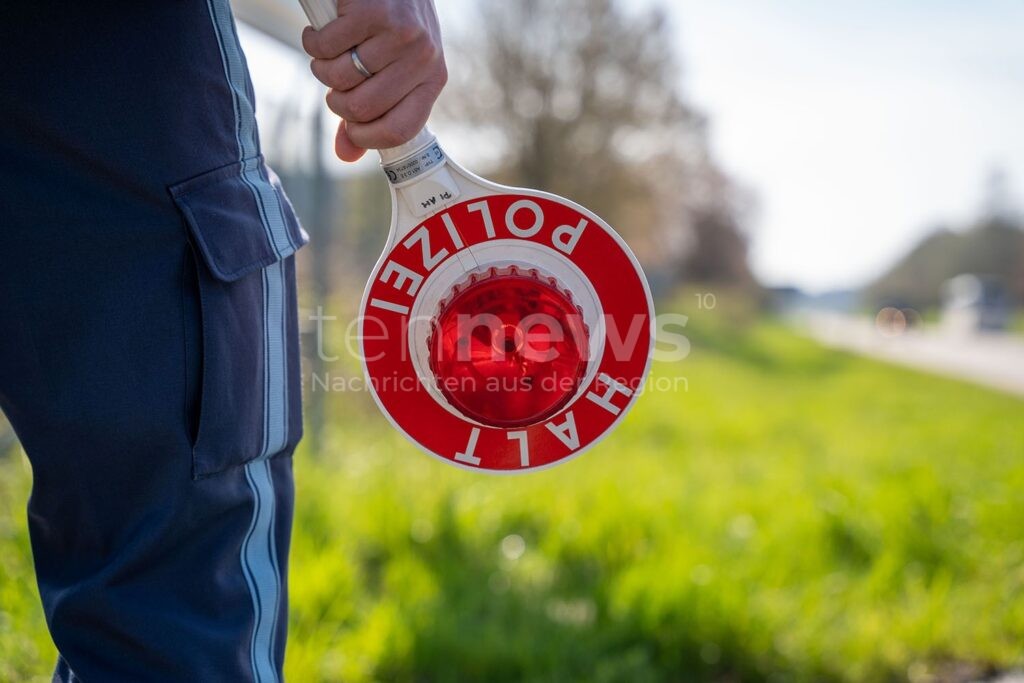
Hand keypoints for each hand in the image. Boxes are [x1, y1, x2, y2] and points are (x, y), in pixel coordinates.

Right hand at [302, 0, 446, 160]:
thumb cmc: (390, 24)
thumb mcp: (394, 69)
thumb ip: (371, 112)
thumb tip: (345, 154)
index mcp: (433, 79)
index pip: (400, 130)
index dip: (368, 137)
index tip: (351, 129)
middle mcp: (422, 59)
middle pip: (361, 108)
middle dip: (335, 100)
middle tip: (334, 79)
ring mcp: (399, 35)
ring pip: (338, 78)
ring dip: (322, 66)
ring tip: (332, 49)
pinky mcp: (371, 12)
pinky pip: (324, 47)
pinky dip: (314, 40)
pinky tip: (325, 27)